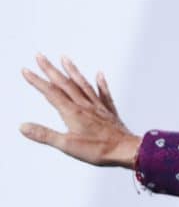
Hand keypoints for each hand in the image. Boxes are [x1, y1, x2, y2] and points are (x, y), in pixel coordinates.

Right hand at [20, 54, 140, 168]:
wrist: (126, 150)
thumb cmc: (99, 149)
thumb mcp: (67, 145)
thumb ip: (45, 135)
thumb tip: (23, 126)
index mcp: (72, 112)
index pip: (51, 93)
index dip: (37, 81)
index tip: (26, 70)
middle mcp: (85, 105)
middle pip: (65, 84)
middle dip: (50, 69)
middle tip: (40, 56)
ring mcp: (98, 107)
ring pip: (83, 85)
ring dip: (72, 71)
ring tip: (65, 58)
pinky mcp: (109, 112)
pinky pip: (104, 94)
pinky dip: (101, 83)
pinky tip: (100, 74)